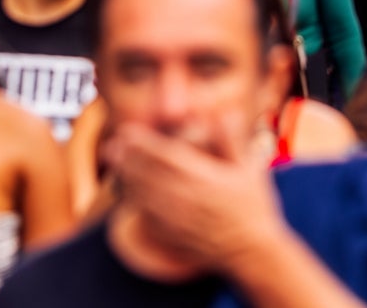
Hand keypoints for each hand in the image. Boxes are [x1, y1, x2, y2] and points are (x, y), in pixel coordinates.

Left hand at [107, 123, 290, 275]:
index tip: (128, 131)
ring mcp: (176, 220)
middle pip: (147, 175)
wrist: (252, 252)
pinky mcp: (172, 236)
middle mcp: (184, 198)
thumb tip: (226, 113)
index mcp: (202, 179)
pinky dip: (135, 202)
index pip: (165, 156)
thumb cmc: (254, 207)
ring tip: (114, 165)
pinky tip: (130, 194)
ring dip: (127, 178)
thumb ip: (232, 141)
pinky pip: (147, 217)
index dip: (144, 143)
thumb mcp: (249, 170)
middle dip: (127, 158)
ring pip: (143, 195)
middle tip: (112, 145)